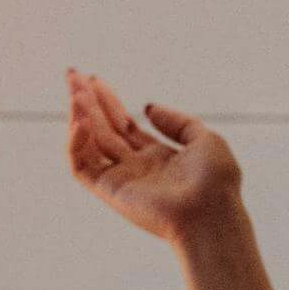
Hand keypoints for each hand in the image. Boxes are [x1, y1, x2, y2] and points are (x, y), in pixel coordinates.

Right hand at [67, 70, 241, 244]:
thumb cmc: (216, 182)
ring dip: (79, 116)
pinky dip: (75, 145)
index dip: (108, 102)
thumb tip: (148, 107)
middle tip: (72, 75)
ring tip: (74, 92)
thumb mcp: (205, 139)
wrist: (211, 214)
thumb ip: (177, 122)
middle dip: (87, 102)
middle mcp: (136, 168)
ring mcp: (121, 179)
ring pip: (89, 144)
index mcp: (158, 157)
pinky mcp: (110, 190)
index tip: (95, 79)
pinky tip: (80, 121)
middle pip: (103, 129)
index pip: (125, 126)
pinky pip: (82, 167)